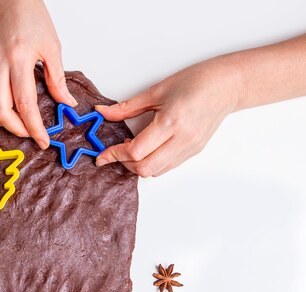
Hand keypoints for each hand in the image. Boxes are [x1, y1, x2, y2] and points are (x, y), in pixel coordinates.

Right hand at [0, 0, 76, 148]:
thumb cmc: (30, 17)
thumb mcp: (52, 46)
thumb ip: (57, 79)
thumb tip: (66, 103)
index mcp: (19, 59)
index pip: (26, 104)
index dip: (35, 127)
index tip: (42, 140)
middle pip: (0, 110)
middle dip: (15, 129)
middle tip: (28, 133)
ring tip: (11, 123)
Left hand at [95, 57, 241, 176]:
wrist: (227, 84)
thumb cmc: (196, 81)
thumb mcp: (156, 91)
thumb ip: (127, 107)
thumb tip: (103, 113)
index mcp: (171, 122)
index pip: (136, 151)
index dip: (114, 154)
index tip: (102, 155)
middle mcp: (182, 139)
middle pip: (145, 168)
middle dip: (125, 164)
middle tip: (116, 152)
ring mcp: (190, 148)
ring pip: (156, 172)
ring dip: (139, 165)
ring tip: (132, 149)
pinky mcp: (194, 151)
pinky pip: (168, 167)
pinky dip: (153, 163)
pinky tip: (148, 149)